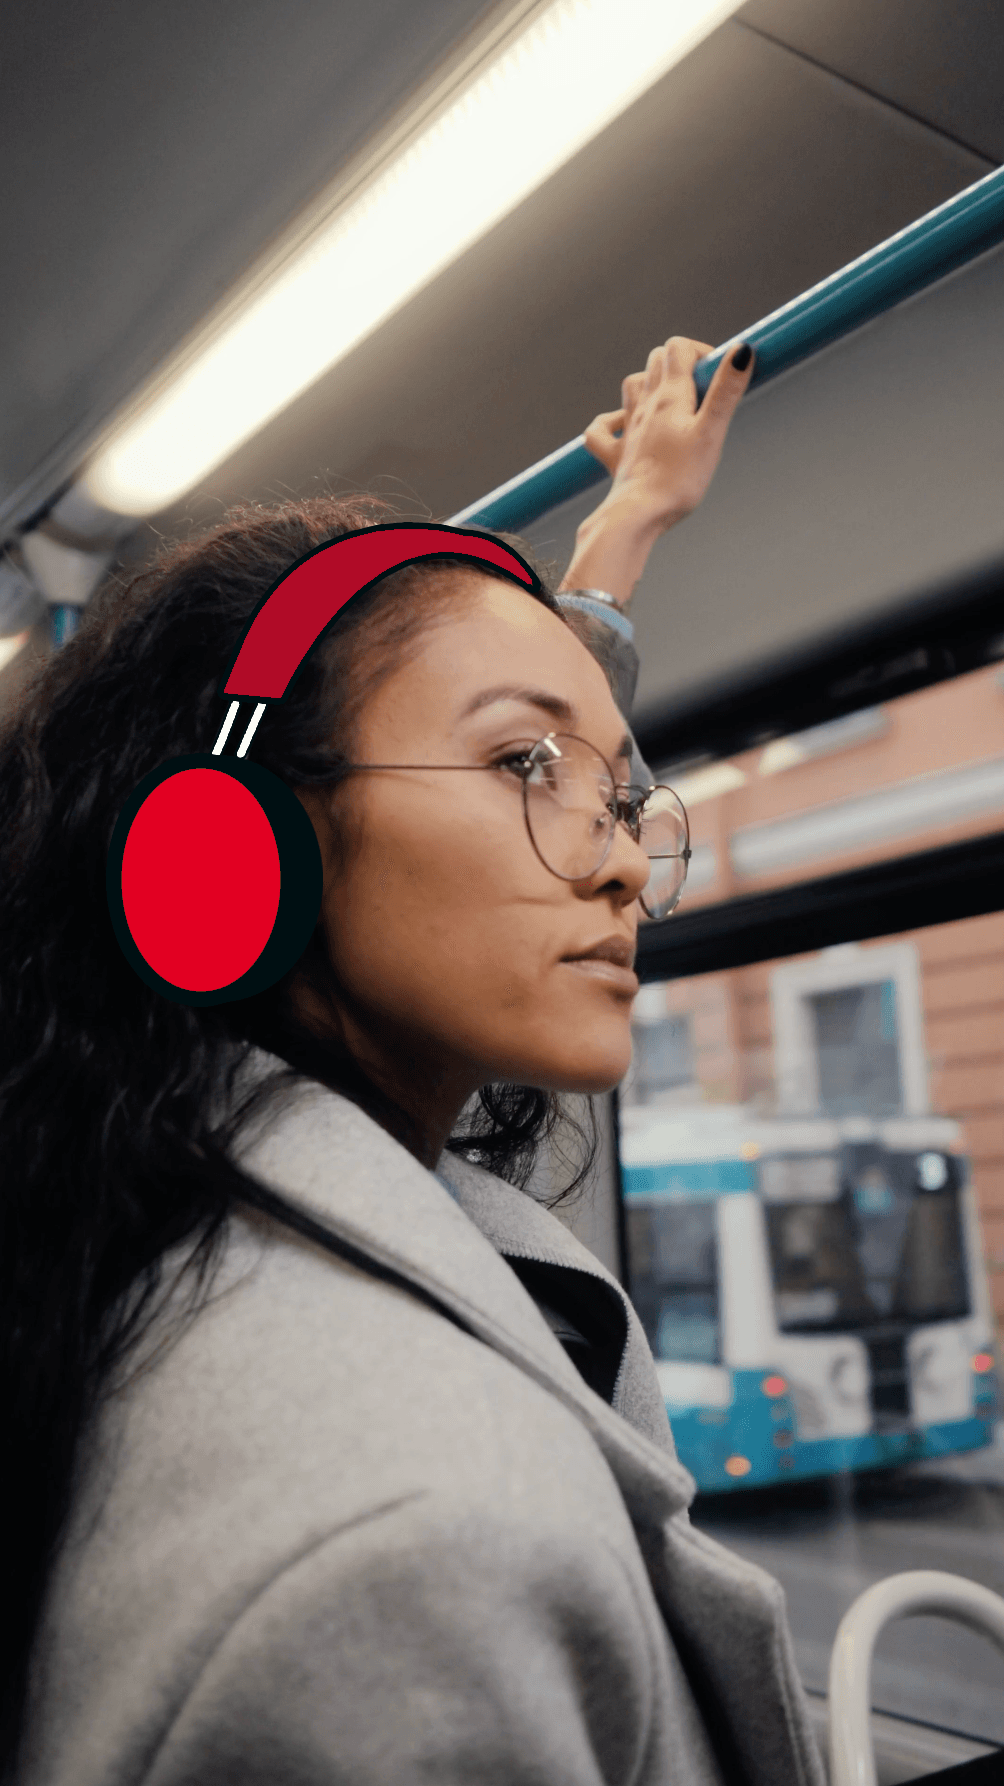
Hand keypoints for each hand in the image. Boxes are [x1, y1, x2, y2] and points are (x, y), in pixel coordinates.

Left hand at [583, 335, 753, 530]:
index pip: (678, 348)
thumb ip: (725, 392)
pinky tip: (623, 426)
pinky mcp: (615, 456)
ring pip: (632, 386)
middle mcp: (644, 407)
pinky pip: (601, 429)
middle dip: (680, 364)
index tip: (718, 375)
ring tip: (671, 402)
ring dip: (649, 383)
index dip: (700, 352)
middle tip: (703, 392)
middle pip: (656, 362)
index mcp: (670, 397)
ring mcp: (627, 431)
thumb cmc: (678, 478)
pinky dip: (611, 421)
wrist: (637, 515)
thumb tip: (742, 350)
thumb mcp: (711, 433)